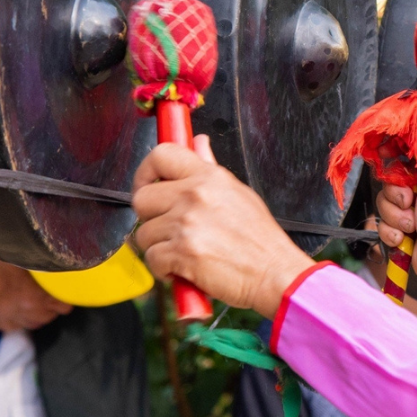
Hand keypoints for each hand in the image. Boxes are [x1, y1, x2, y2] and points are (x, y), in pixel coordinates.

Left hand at [131, 136, 312, 318]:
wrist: (274, 273)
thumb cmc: (260, 239)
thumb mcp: (238, 193)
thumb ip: (210, 169)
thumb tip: (198, 143)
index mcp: (210, 177)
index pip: (161, 155)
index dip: (146, 172)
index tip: (148, 185)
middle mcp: (195, 195)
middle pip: (142, 198)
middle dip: (150, 218)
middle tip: (167, 228)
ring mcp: (187, 223)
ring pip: (143, 234)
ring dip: (159, 248)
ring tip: (183, 252)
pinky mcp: (182, 252)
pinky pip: (152, 259)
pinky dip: (163, 270)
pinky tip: (185, 268)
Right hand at [375, 151, 416, 303]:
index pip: (411, 151)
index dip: (396, 152)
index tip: (387, 154)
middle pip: (390, 177)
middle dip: (396, 194)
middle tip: (410, 202)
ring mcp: (411, 207)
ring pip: (384, 201)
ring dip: (395, 216)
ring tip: (412, 226)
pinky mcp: (401, 226)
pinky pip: (382, 222)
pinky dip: (391, 232)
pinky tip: (406, 239)